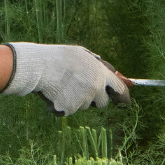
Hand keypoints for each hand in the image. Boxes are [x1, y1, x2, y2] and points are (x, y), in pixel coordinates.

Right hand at [2, 43, 130, 115]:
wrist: (39, 67)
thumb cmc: (59, 57)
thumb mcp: (81, 53)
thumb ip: (97, 63)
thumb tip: (111, 71)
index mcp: (100, 73)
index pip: (120, 89)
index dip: (124, 96)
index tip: (126, 102)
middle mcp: (95, 88)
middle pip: (102, 103)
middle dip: (95, 100)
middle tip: (80, 90)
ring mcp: (83, 100)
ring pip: (84, 106)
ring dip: (76, 100)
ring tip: (61, 86)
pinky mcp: (70, 109)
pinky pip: (69, 111)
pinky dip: (62, 105)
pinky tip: (53, 93)